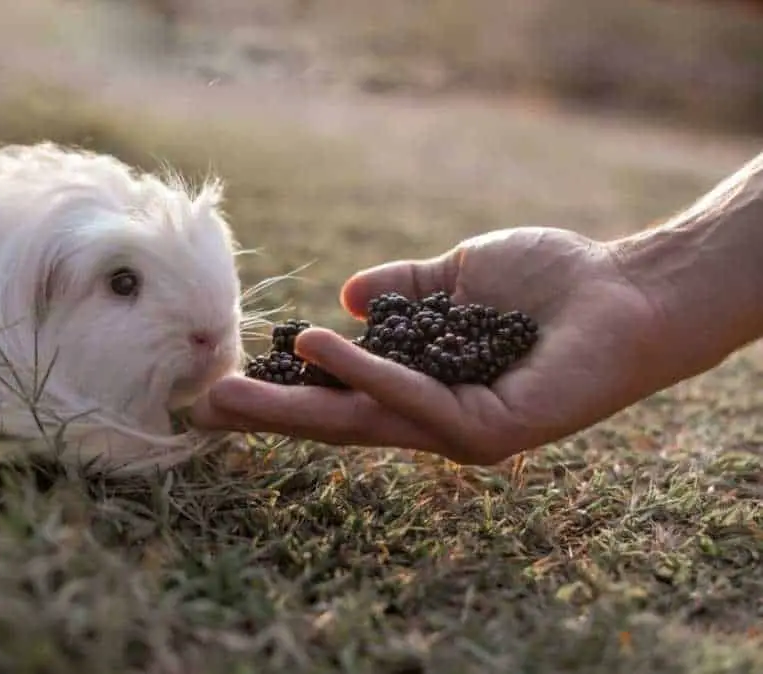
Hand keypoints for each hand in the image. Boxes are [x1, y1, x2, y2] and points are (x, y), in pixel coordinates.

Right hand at [190, 227, 676, 464]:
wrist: (624, 289)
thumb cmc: (549, 281)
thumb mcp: (454, 278)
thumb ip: (403, 288)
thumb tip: (346, 295)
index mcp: (421, 385)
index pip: (341, 396)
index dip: (286, 391)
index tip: (229, 382)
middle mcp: (433, 417)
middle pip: (340, 421)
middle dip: (272, 416)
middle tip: (207, 408)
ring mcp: (459, 431)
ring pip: (364, 421)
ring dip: (298, 406)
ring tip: (237, 389)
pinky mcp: (489, 431)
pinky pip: (416, 400)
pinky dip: (366, 374)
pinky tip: (321, 348)